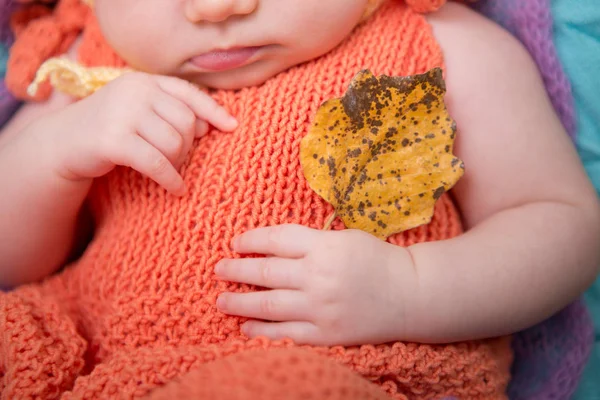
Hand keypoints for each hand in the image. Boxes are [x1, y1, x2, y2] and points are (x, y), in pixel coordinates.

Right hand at [40, 72, 236, 194]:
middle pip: (187, 122)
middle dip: (189, 146)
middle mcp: (135, 91)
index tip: (232, 127)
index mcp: (144, 81)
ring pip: (175, 144)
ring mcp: (123, 114)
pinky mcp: (113, 140)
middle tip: (177, 159)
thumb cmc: (111, 129)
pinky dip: (171, 179)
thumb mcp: (139, 112)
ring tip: (170, 171)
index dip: (213, 111)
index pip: (188, 93)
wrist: (62, 144)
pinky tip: (176, 189)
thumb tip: (210, 126)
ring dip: (178, 163)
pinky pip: (157, 163)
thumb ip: (170, 112)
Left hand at [215, 224, 418, 345]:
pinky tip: (245, 328)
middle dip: (236, 270)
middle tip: (219, 270)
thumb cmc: (377, 260)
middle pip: (265, 272)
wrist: (410, 295)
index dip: (250, 241)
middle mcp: (318, 276)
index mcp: (324, 246)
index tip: (236, 243)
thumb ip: (310, 241)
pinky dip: (261, 332)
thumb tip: (269, 247)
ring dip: (239, 302)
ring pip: (268, 305)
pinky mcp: (326, 334)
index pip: (275, 240)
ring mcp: (321, 308)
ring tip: (221, 300)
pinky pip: (285, 334)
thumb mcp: (345, 237)